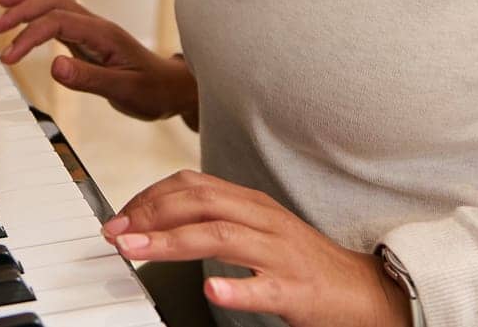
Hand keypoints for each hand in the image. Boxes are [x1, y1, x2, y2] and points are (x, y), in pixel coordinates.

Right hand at [0, 0, 195, 124]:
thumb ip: (88, 79)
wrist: (172, 88)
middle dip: (22, 9)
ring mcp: (92, 29)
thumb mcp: (123, 91)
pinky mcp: (88, 37)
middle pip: (53, 2)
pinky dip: (36, 12)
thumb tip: (54, 66)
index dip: (29, 35)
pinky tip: (22, 16)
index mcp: (103, 35)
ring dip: (27, 3)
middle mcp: (96, 25)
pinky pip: (58, 15)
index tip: (8, 57)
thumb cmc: (152, 90)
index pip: (57, 22)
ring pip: (55, 2)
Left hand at [102, 170, 411, 326]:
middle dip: (151, 215)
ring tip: (137, 252)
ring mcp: (280, 254)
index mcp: (251, 204)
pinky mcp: (296, 289)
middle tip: (116, 233)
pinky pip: (263, 288)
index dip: (150, 196)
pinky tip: (211, 289)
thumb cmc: (301, 262)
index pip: (193, 185)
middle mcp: (264, 220)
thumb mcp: (257, 229)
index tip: (120, 216)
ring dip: (173, 242)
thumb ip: (216, 219)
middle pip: (201, 203)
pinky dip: (236, 287)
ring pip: (221, 237)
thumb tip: (160, 218)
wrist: (361, 292)